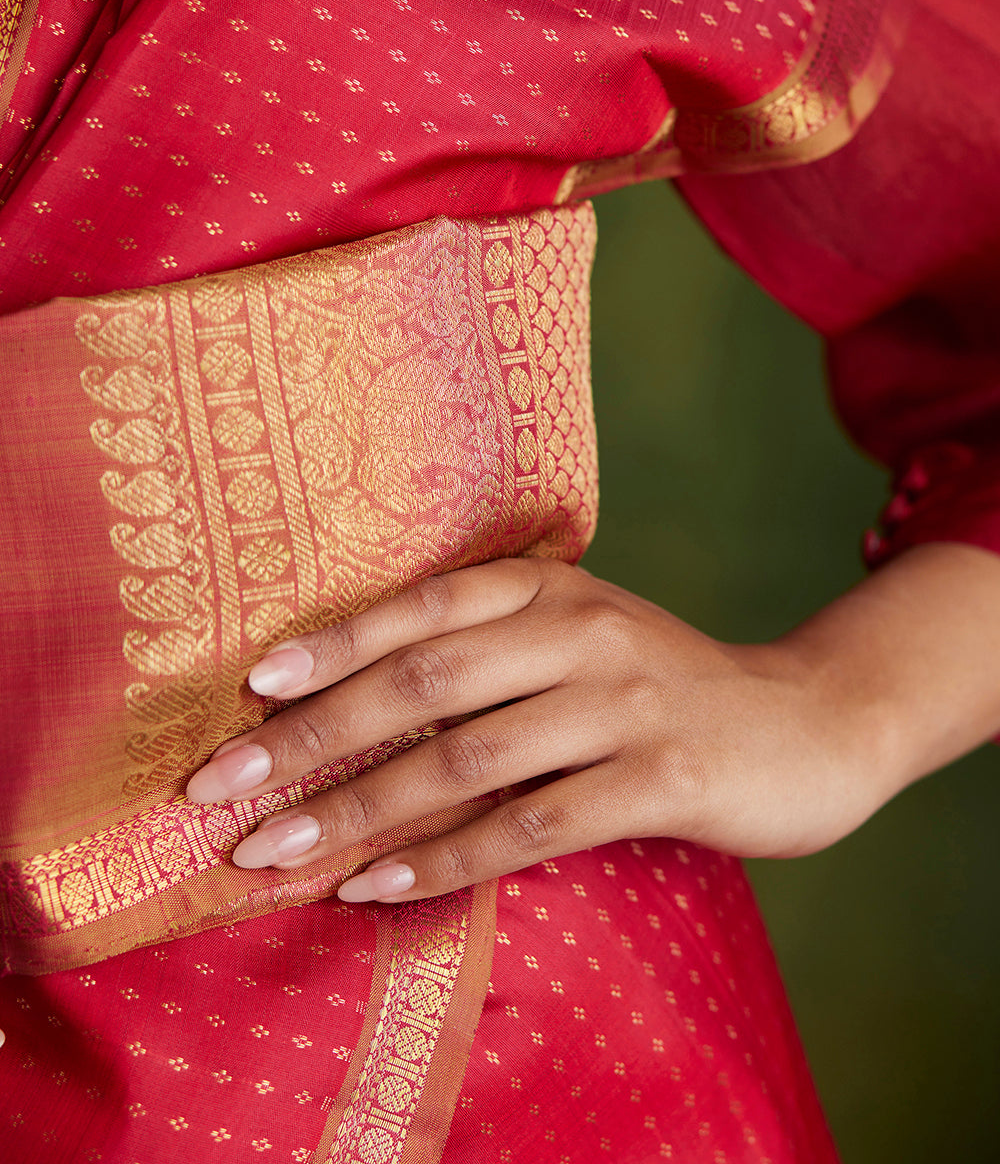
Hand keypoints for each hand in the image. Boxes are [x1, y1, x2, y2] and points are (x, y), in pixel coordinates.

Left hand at [186, 558, 898, 901]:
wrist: (808, 723)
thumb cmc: (664, 687)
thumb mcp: (583, 640)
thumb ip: (492, 652)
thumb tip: (354, 702)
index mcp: (554, 590)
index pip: (423, 607)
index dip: (333, 644)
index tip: (252, 690)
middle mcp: (582, 634)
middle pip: (425, 680)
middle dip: (313, 735)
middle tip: (222, 783)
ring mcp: (623, 705)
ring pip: (466, 758)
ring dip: (359, 808)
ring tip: (274, 850)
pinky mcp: (660, 780)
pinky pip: (529, 828)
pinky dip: (444, 860)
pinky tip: (377, 886)